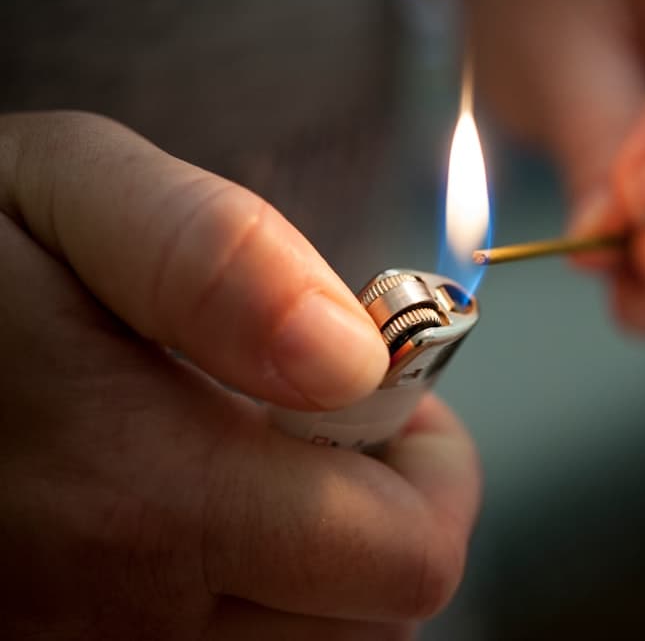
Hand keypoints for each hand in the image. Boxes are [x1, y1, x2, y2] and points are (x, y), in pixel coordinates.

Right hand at [0, 112, 480, 638]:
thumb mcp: (65, 192)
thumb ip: (217, 258)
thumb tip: (351, 356)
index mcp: (144, 493)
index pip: (408, 557)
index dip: (434, 470)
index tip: (393, 401)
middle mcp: (117, 621)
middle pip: (372, 624)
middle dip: (385, 517)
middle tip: (326, 434)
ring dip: (320, 568)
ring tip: (252, 474)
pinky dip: (249, 605)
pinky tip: (194, 534)